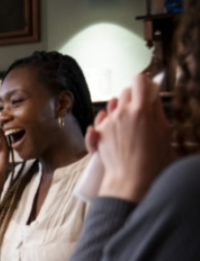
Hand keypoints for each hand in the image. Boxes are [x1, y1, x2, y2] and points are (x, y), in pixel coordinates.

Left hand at [90, 75, 171, 202]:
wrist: (129, 178)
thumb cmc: (151, 158)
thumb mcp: (163, 131)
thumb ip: (157, 110)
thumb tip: (152, 95)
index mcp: (139, 110)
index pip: (138, 82)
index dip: (143, 83)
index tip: (146, 89)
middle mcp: (120, 113)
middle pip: (124, 93)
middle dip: (132, 97)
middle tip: (140, 109)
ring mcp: (107, 122)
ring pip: (111, 106)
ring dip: (118, 110)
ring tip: (128, 123)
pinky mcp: (97, 133)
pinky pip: (99, 120)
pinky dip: (104, 122)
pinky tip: (110, 127)